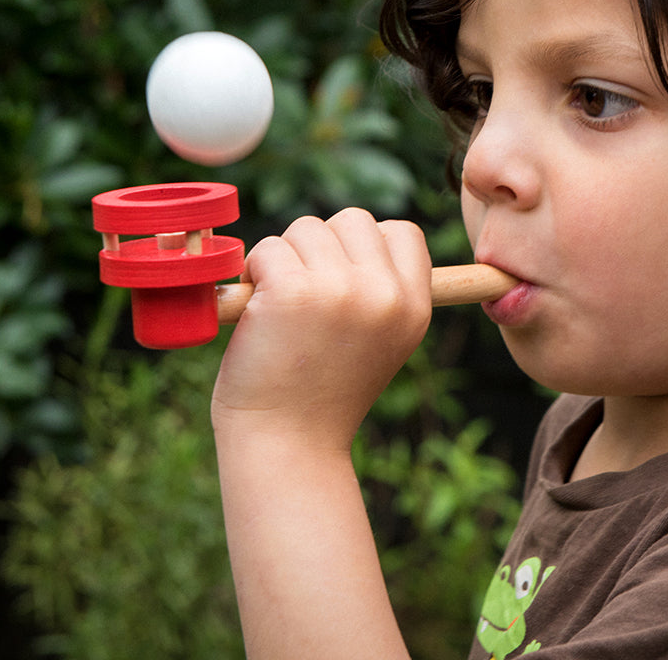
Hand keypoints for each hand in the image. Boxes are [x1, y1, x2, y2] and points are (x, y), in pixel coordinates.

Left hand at [211, 207, 431, 451]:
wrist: (288, 447)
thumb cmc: (324, 394)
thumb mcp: (384, 342)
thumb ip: (386, 290)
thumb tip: (372, 235)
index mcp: (415, 306)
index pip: (402, 232)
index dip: (366, 246)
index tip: (343, 278)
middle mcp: (384, 294)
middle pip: (352, 220)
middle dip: (321, 248)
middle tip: (306, 296)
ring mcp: (339, 289)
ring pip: (305, 229)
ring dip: (284, 258)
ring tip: (281, 308)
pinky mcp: (292, 291)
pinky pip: (268, 249)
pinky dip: (253, 273)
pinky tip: (258, 312)